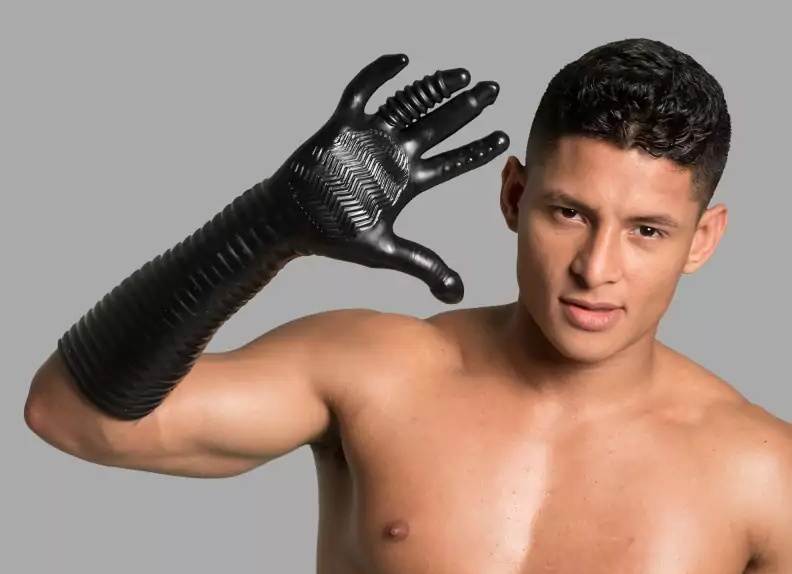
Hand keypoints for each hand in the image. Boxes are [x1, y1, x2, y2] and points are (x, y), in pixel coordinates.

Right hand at [271, 53, 508, 301]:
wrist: (291, 222)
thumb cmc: (333, 235)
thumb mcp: (385, 252)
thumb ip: (424, 266)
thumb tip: (457, 295)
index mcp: (407, 181)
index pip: (450, 162)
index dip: (476, 149)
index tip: (503, 136)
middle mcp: (393, 155)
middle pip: (437, 125)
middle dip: (466, 108)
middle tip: (493, 89)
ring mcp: (369, 138)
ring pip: (408, 104)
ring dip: (434, 88)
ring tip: (462, 75)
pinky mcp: (342, 125)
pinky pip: (362, 92)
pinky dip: (380, 74)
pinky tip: (403, 59)